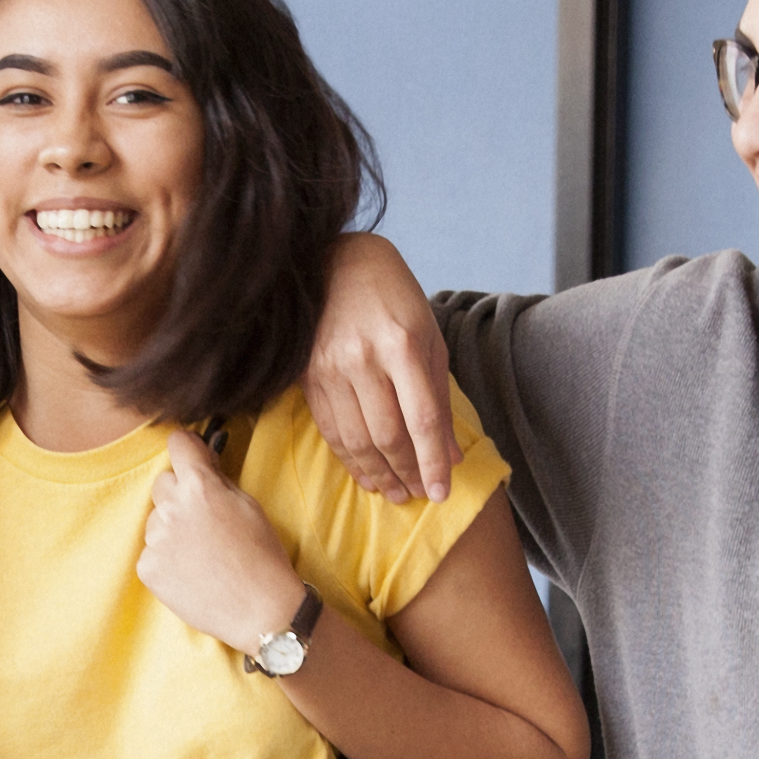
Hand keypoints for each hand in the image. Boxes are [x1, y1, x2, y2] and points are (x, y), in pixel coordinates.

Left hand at [135, 432, 309, 653]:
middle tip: (204, 519)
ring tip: (201, 553)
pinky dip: (166, 559)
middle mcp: (172, 509)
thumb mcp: (249, 506)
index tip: (191, 458)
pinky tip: (191, 572)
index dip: (187, 450)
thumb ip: (219, 479)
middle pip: (163, 484)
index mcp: (199, 487)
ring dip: (172, 529)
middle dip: (180, 494)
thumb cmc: (262, 557)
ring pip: (156, 521)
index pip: (178, 443)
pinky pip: (152, 552)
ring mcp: (156, 540)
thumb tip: (202, 460)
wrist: (260, 610)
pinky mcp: (148, 568)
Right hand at [304, 232, 454, 504]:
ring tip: (395, 493)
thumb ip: (439, 395)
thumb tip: (450, 453)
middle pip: (389, 435)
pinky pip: (331, 430)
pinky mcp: (307, 375)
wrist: (336, 263)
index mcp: (403, 344)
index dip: (433, 461)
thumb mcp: (429, 337)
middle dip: (407, 473)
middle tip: (418, 495)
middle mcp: (364, 358)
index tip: (441, 492)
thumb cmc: (393, 298)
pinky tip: (365, 475)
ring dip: (379, 474)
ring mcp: (330, 368)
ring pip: (357, 440)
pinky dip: (350, 459)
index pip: (423, 418)